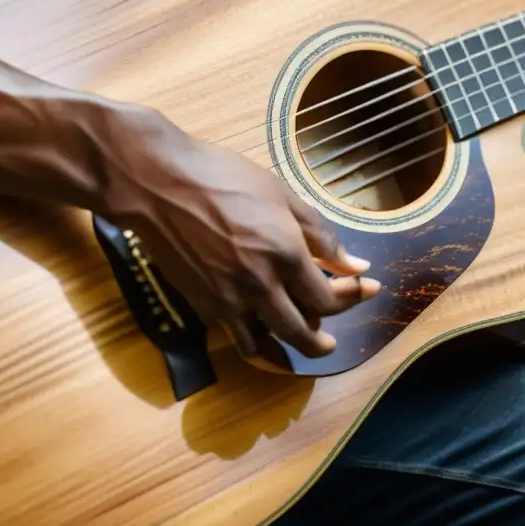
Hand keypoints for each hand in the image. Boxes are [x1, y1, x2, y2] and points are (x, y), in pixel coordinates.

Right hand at [103, 110, 379, 358]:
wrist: (158, 184)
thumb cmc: (223, 177)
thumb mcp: (281, 195)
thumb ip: (321, 234)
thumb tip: (356, 263)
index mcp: (285, 253)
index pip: (329, 296)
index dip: (353, 296)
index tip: (367, 287)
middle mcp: (261, 285)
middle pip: (305, 331)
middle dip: (326, 339)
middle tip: (335, 337)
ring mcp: (229, 300)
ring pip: (270, 343)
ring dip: (293, 348)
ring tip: (304, 340)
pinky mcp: (203, 306)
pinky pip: (238, 338)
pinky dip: (258, 342)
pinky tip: (265, 331)